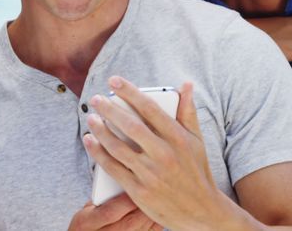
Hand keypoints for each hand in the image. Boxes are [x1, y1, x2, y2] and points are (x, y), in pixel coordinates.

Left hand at [84, 77, 233, 229]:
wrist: (201, 211)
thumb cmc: (197, 171)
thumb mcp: (197, 140)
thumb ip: (188, 112)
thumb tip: (185, 85)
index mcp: (178, 138)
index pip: (150, 108)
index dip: (130, 92)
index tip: (115, 81)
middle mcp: (164, 154)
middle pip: (131, 126)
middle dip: (110, 109)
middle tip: (96, 99)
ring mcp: (150, 174)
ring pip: (118, 147)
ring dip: (100, 130)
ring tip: (91, 118)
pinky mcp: (139, 191)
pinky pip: (113, 168)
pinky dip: (98, 153)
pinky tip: (90, 141)